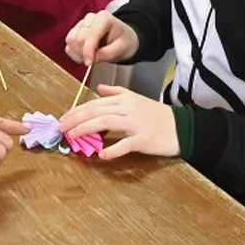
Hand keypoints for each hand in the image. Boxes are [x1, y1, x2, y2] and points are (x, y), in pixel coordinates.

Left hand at [58, 85, 179, 159]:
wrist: (183, 127)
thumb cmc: (157, 115)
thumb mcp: (136, 99)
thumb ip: (116, 93)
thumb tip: (98, 89)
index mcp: (124, 100)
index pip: (94, 103)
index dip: (76, 111)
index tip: (63, 119)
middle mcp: (128, 109)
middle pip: (96, 111)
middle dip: (75, 119)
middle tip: (61, 129)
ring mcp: (136, 124)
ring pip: (106, 122)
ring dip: (86, 130)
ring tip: (73, 137)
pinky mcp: (144, 139)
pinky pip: (126, 144)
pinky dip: (112, 150)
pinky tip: (101, 155)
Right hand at [64, 12, 139, 65]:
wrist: (123, 40)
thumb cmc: (124, 42)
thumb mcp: (121, 49)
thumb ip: (106, 54)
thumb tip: (90, 60)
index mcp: (103, 18)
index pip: (90, 35)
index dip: (88, 51)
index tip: (89, 63)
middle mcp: (90, 18)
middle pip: (78, 38)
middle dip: (84, 53)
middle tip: (95, 60)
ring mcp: (81, 24)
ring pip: (70, 40)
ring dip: (78, 53)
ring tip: (91, 57)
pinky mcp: (75, 32)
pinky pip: (68, 45)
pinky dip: (74, 54)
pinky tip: (85, 56)